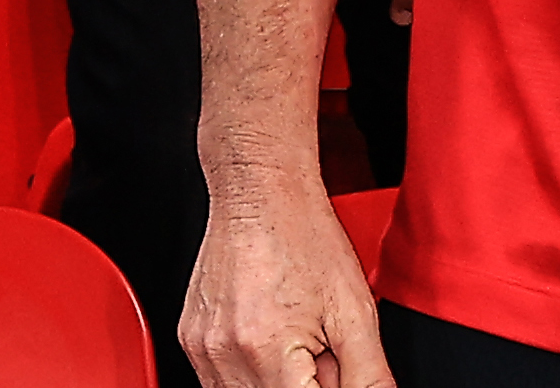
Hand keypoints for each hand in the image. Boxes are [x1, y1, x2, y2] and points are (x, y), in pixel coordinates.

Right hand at [183, 186, 393, 387]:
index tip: (334, 373)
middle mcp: (224, 355)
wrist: (261, 192)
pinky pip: (221, 383)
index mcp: (266, 351)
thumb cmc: (304, 237)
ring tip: (295, 346)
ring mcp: (201, 348)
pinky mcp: (190, 340)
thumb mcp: (356, 315)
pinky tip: (271, 342)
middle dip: (304, 387)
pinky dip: (251, 377)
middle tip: (321, 356)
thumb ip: (369, 380)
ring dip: (276, 386)